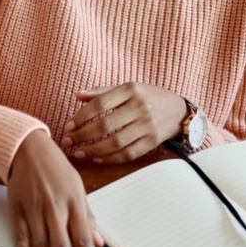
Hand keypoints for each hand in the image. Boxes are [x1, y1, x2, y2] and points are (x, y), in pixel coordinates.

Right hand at [8, 131, 102, 246]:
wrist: (27, 148)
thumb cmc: (55, 169)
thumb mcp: (78, 188)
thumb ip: (88, 217)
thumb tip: (100, 243)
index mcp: (75, 203)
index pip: (82, 241)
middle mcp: (56, 208)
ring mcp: (35, 209)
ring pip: (41, 245)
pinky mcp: (17, 209)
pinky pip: (21, 235)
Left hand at [62, 83, 186, 162]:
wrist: (178, 110)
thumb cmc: (147, 97)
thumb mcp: (127, 88)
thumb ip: (102, 92)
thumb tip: (77, 95)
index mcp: (131, 89)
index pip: (100, 104)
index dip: (81, 116)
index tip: (68, 126)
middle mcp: (140, 107)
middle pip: (106, 125)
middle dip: (83, 135)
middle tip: (68, 141)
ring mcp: (148, 126)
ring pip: (116, 142)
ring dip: (93, 149)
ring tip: (79, 152)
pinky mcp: (152, 142)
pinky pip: (128, 154)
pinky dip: (110, 158)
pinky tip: (97, 158)